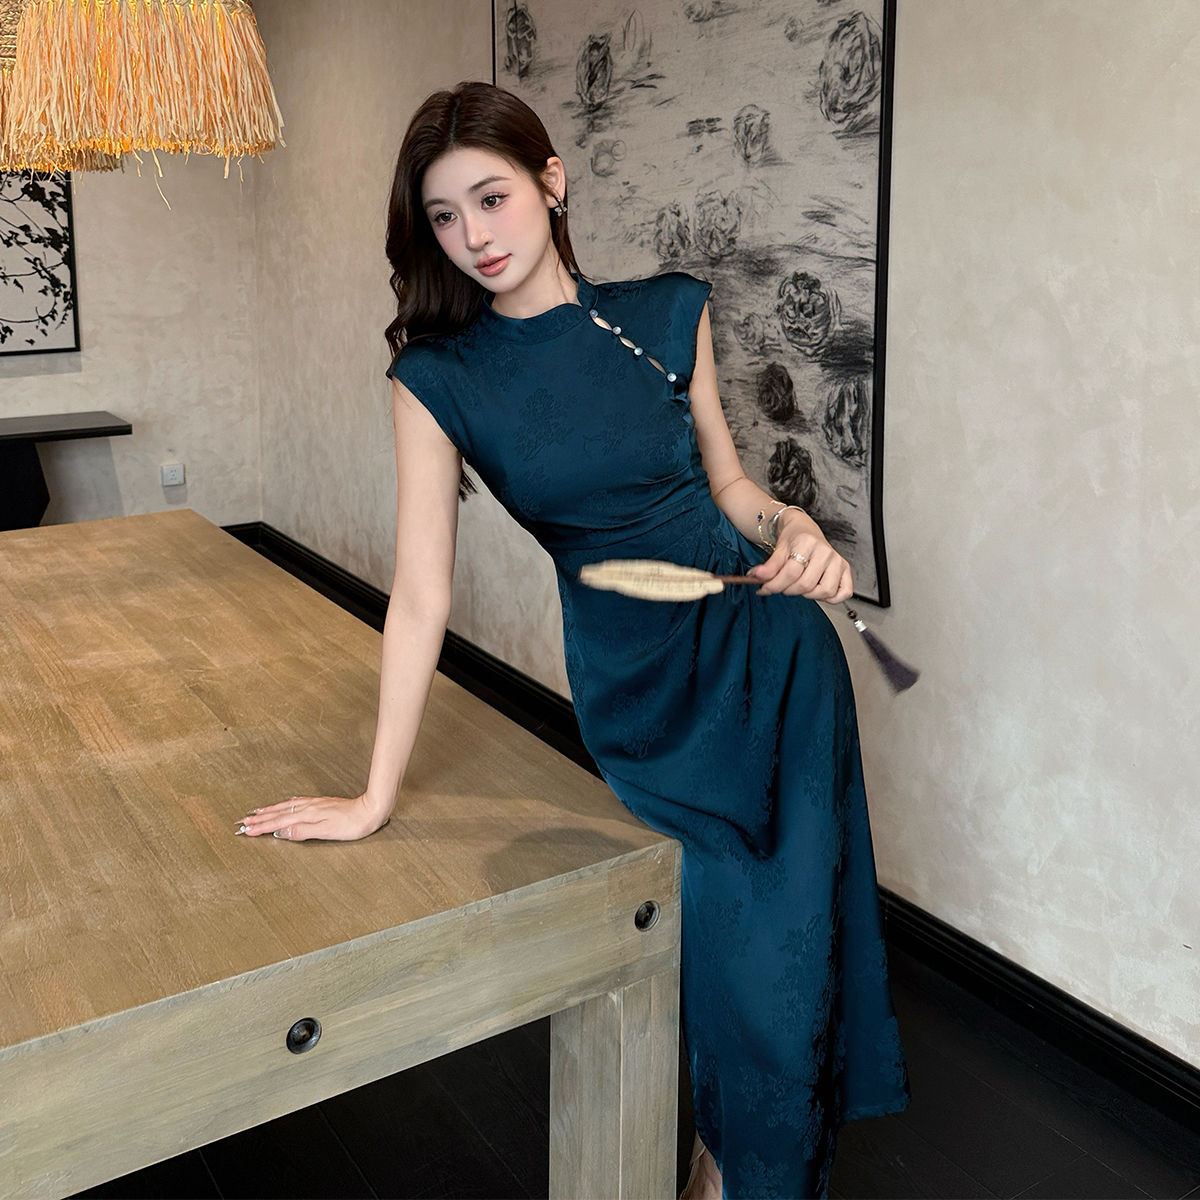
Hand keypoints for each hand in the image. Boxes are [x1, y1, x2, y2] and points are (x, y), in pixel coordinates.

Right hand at [235, 793, 391, 841]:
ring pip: (285, 807)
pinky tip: (283, 804)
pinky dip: (283, 805)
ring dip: (268, 810)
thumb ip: (302, 832)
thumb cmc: (351, 825)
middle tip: (241, 822)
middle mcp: (307, 807)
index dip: (260, 827)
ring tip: (255, 813)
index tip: (244, 830)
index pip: (278, 823)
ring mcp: (313, 804)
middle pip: (278, 813)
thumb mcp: (325, 832)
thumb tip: (281, 833)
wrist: (370, 810)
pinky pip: (294, 803)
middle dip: (258, 818)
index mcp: (306, 815)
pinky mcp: (320, 803)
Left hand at [748, 512, 853, 601]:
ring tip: (798, 586)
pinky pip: (843, 592)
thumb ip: (769, 566)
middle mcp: (826, 552)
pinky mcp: (846, 569)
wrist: (804, 529)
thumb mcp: (778, 549)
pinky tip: (817, 591)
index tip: (764, 588)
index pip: (790, 573)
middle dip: (788, 590)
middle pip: (806, 585)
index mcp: (807, 543)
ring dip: (808, 594)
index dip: (774, 585)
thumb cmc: (793, 539)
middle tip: (781, 586)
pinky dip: (831, 598)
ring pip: (825, 591)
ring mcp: (838, 561)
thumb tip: (755, 577)